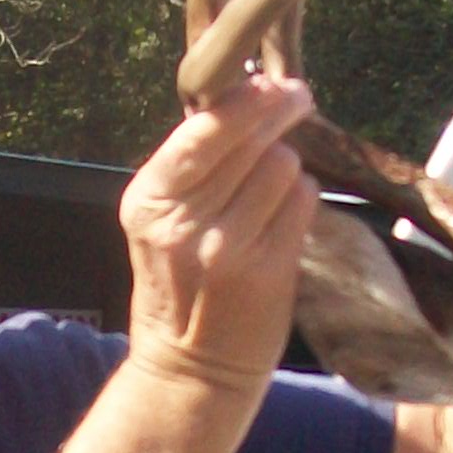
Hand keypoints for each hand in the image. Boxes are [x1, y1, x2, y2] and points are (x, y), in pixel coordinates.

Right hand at [121, 77, 315, 395]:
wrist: (191, 368)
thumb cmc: (182, 284)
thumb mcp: (161, 221)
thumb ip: (193, 166)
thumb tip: (250, 93)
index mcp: (150, 200)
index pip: (203, 130)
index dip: (246, 100)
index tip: (274, 83)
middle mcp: (183, 221)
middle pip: (250, 139)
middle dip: (278, 111)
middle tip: (298, 97)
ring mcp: (226, 246)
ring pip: (282, 165)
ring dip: (288, 167)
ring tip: (273, 189)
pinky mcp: (267, 268)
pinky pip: (302, 201)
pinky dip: (301, 199)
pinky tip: (285, 216)